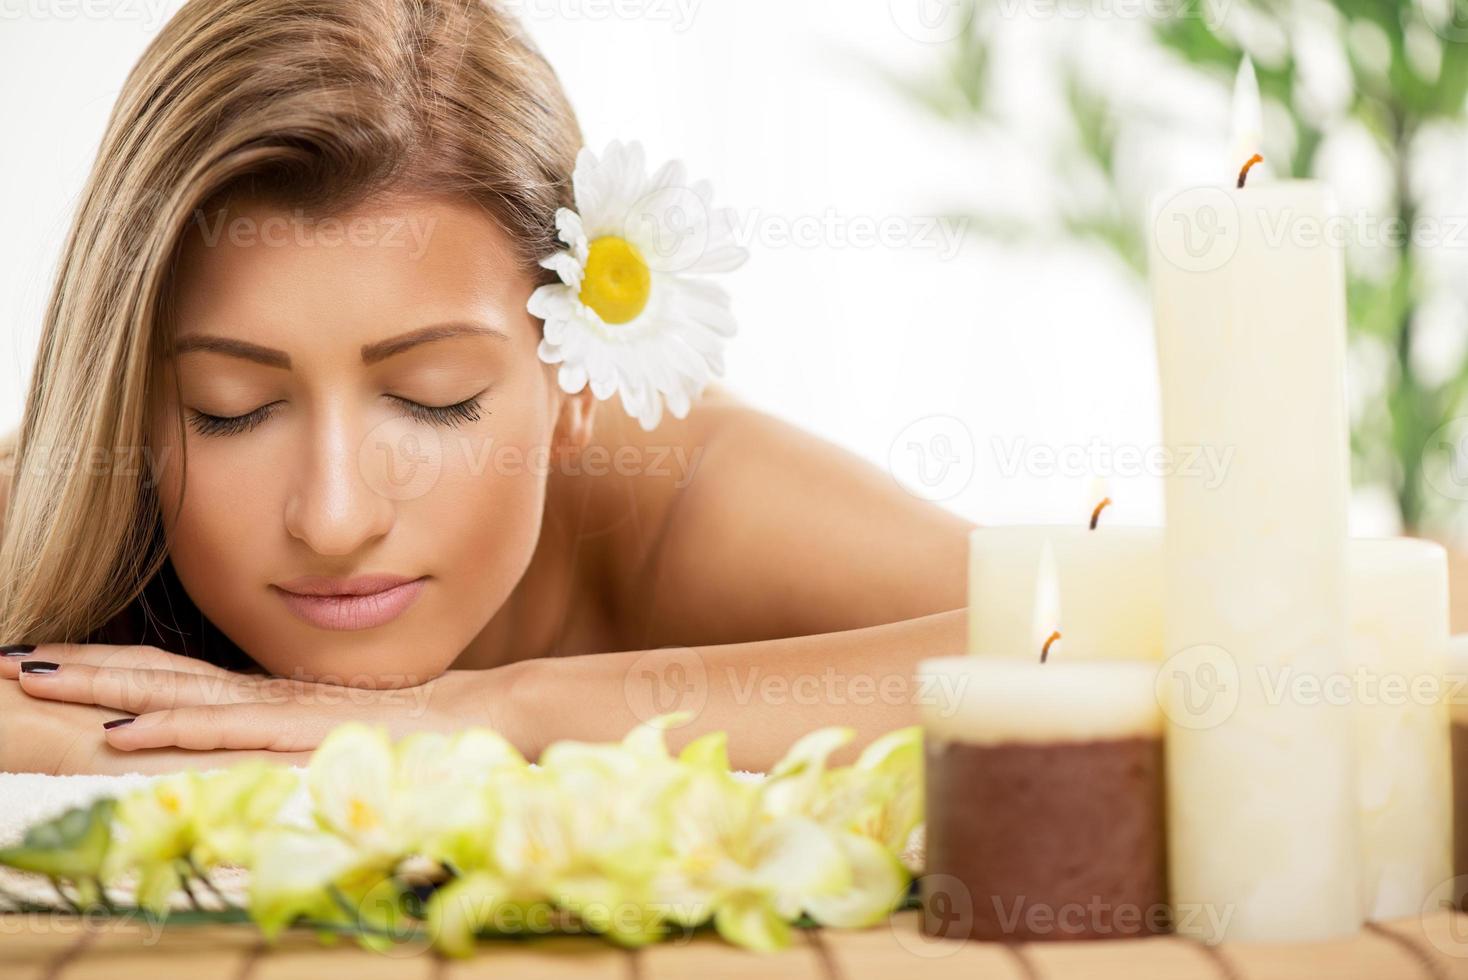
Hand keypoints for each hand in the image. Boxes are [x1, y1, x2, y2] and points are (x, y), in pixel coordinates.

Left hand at [0, 644, 517, 754]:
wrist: (481, 716)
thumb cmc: (417, 727)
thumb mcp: (338, 726)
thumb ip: (296, 727)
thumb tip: (259, 738)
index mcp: (262, 693)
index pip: (168, 674)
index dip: (105, 663)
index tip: (44, 657)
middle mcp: (260, 693)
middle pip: (154, 675)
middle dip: (77, 666)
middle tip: (5, 657)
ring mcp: (278, 710)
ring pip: (173, 694)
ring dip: (99, 687)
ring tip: (32, 676)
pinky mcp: (301, 732)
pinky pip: (223, 733)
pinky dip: (167, 731)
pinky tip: (119, 735)